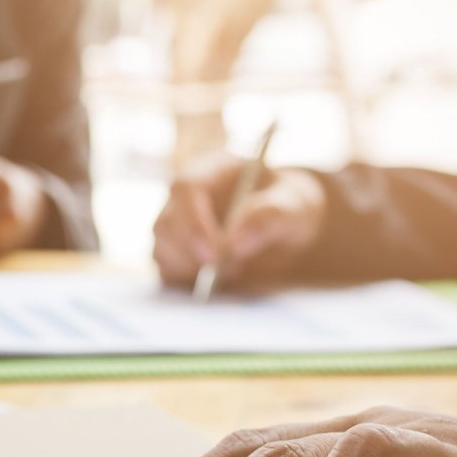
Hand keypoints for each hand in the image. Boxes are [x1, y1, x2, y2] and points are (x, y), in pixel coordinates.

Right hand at [153, 153, 325, 288]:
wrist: (285, 227)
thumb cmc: (288, 206)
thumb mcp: (294, 204)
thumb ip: (270, 214)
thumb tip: (237, 241)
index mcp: (208, 171)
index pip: (184, 189)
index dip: (193, 222)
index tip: (215, 254)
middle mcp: (183, 199)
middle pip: (165, 225)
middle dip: (191, 254)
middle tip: (229, 271)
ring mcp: (176, 228)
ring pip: (162, 251)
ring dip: (190, 270)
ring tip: (233, 273)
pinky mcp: (176, 256)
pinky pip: (168, 273)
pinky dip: (187, 284)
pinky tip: (219, 284)